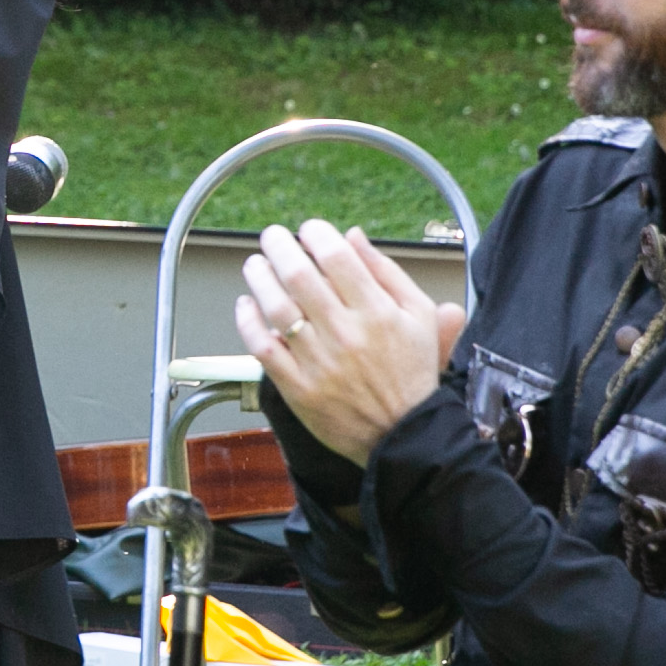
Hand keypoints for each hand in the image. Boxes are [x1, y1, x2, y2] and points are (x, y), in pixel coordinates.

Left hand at [236, 220, 467, 463]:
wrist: (403, 435)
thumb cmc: (411, 372)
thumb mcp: (419, 315)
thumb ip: (386, 271)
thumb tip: (352, 235)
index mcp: (378, 312)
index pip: (337, 258)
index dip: (317, 234)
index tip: (309, 230)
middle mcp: (346, 334)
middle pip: (300, 276)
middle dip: (280, 246)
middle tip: (273, 237)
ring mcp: (319, 362)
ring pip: (277, 307)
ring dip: (260, 277)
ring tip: (255, 264)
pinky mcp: (298, 388)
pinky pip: (263, 348)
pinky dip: (248, 321)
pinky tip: (246, 305)